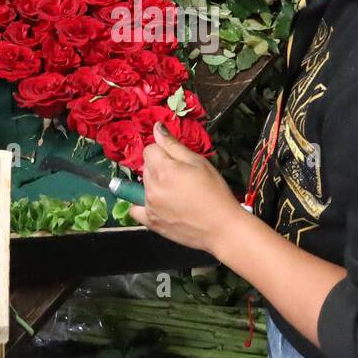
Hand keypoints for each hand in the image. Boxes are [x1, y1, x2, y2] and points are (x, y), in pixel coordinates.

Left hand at [129, 122, 245, 254]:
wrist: (222, 228)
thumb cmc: (215, 193)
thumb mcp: (199, 163)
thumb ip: (173, 145)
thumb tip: (156, 128)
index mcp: (164, 170)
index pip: (149, 150)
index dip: (163, 151)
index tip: (177, 161)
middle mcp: (152, 187)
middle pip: (145, 167)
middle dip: (159, 167)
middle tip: (180, 177)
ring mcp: (149, 206)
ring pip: (142, 185)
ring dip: (154, 185)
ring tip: (176, 193)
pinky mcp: (150, 222)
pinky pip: (135, 209)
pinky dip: (142, 204)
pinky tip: (158, 204)